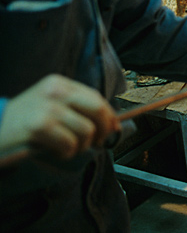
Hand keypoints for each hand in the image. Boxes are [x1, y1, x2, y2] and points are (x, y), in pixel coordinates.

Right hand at [0, 74, 119, 159]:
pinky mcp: (39, 126)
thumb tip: (111, 124)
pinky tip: (57, 152)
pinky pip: (70, 143)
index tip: (113, 129)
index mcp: (59, 83)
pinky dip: (67, 152)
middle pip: (97, 110)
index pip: (96, 97)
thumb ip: (76, 108)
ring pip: (86, 130)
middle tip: (98, 142)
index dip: (109, 115)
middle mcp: (55, 91)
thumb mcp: (49, 104)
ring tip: (69, 148)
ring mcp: (48, 108)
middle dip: (104, 130)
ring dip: (82, 145)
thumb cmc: (23, 121)